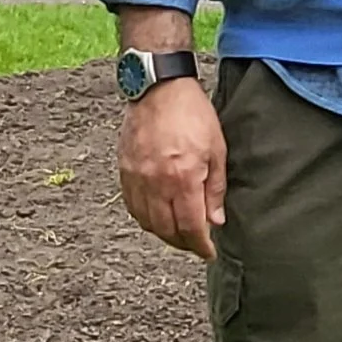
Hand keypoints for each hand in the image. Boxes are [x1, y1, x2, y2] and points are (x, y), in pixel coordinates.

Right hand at [118, 77, 227, 260]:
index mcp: (183, 178)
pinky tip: (157, 217)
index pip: (191, 226)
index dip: (201, 245)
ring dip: (164, 234)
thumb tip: (215, 221)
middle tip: (196, 245)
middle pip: (167, 230)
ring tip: (179, 234)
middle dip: (183, 243)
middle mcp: (156, 183)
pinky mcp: (124, 171)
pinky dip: (145, 219)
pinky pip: (132, 207)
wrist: (159, 89)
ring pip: (147, 222)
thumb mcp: (217, 149)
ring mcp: (136, 178)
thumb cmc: (193, 114)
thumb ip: (216, 189)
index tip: (209, 252)